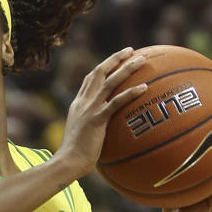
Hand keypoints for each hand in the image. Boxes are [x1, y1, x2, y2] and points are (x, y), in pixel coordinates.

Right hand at [57, 47, 147, 177]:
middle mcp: (83, 102)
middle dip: (115, 58)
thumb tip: (107, 129)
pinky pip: (116, 102)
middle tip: (131, 50)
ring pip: (110, 82)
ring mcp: (89, 109)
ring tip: (142, 60)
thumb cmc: (76, 155)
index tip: (118, 57)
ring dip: (126, 69)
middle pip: (99, 72)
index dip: (105, 65)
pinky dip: (130, 93)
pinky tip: (144, 87)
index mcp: (79, 104)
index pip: (91, 78)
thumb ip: (92, 125)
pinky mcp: (97, 119)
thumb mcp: (83, 134)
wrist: (67, 161)